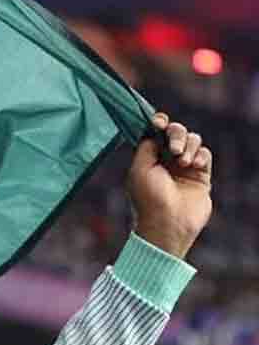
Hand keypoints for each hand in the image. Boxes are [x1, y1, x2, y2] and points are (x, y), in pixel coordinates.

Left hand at [126, 112, 212, 259]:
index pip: (156, 133)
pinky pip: (205, 154)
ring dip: (189, 146)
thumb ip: (146, 145)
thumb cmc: (149, 197)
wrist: (168, 222)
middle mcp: (166, 160)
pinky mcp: (201, 174)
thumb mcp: (139, 168)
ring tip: (183, 162)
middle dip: (176, 134)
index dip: (159, 123)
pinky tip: (195, 165)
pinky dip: (201, 155)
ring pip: (193, 140)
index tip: (159, 122)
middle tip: (175, 149)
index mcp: (148, 158)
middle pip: (176, 132)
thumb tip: (154, 131)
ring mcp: (185, 167)